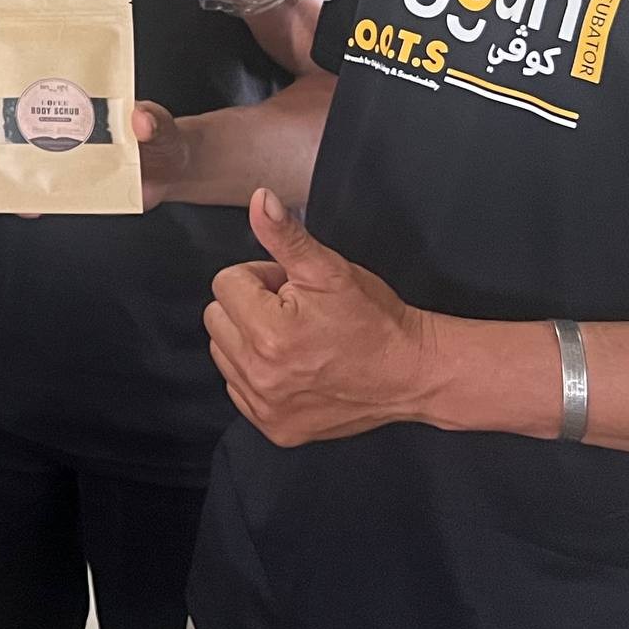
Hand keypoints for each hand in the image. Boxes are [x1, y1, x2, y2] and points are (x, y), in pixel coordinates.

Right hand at [0, 74, 190, 207]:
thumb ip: (154, 119)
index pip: (23, 79)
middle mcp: (56, 123)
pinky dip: (28, 200)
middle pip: (4, 117)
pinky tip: (28, 204)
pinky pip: (37, 193)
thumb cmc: (159, 135)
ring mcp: (57, 155)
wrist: (171, 173)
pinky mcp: (65, 185)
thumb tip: (140, 118)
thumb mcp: (160, 122)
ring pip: (12, 155)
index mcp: (69, 96)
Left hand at [205, 189, 437, 446]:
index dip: (261, 278)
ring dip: (249, 340)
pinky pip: (238, 388)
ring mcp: (265, 407)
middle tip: (296, 313)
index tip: (294, 290)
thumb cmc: (374, 319)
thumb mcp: (330, 269)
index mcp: (270, 332)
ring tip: (296, 339)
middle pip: (216, 317)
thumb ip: (286, 235)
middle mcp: (260, 375)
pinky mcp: (274, 429)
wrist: (412, 373)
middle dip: (250, 307)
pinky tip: (294, 368)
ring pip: (222, 352)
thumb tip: (259, 200)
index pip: (226, 282)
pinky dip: (257, 374)